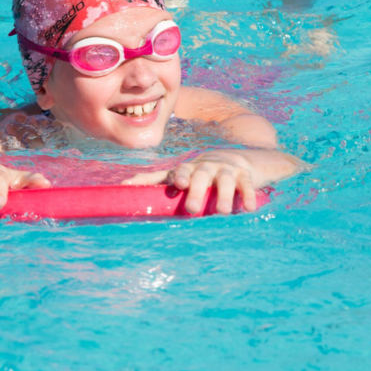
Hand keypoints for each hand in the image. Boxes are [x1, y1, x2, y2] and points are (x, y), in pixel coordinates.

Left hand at [122, 150, 256, 214]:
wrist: (236, 159)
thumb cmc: (199, 172)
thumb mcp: (178, 173)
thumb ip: (153, 180)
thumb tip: (122, 185)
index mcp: (189, 168)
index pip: (182, 170)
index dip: (179, 176)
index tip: (177, 184)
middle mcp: (207, 167)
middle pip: (202, 176)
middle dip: (198, 190)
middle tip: (193, 209)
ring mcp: (227, 170)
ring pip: (226, 181)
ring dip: (224, 195)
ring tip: (222, 211)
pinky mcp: (246, 176)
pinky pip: (247, 185)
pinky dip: (249, 196)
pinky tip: (248, 208)